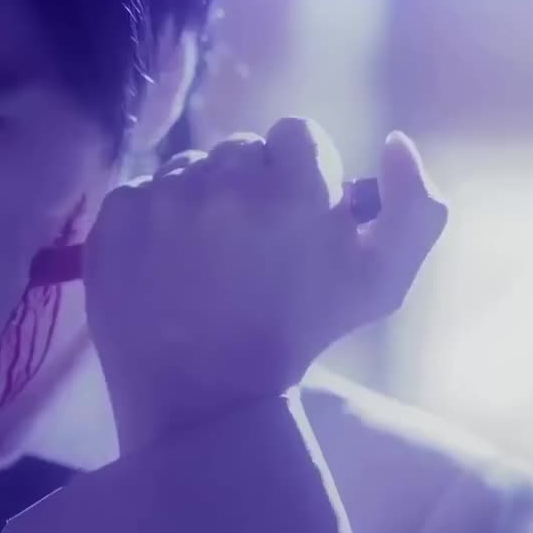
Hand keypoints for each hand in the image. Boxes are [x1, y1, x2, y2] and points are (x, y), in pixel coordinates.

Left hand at [82, 118, 447, 449]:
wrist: (207, 399)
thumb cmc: (300, 337)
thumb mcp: (383, 283)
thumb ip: (416, 208)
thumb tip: (397, 142)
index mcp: (296, 187)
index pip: (297, 133)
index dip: (299, 175)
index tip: (291, 217)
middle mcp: (227, 180)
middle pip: (240, 149)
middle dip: (248, 186)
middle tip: (247, 245)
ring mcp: (164, 197)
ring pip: (188, 168)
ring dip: (199, 201)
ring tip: (205, 261)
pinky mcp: (115, 218)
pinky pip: (139, 191)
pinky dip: (151, 220)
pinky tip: (166, 266)